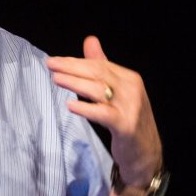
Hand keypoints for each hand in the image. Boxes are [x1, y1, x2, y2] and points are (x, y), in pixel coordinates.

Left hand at [47, 36, 162, 187]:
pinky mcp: (125, 126)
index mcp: (130, 79)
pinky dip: (86, 109)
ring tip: (56, 79)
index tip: (55, 60)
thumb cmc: (127, 120)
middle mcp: (132, 90)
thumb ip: (103, 67)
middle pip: (98, 73)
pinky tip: (70, 105)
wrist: (145, 154)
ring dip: (75, 83)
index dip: (76, 62)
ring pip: (98, 90)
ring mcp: (130, 108)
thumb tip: (90, 40)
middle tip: (51, 64)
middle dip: (72, 68)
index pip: (99, 65)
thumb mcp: (117, 91)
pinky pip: (103, 114)